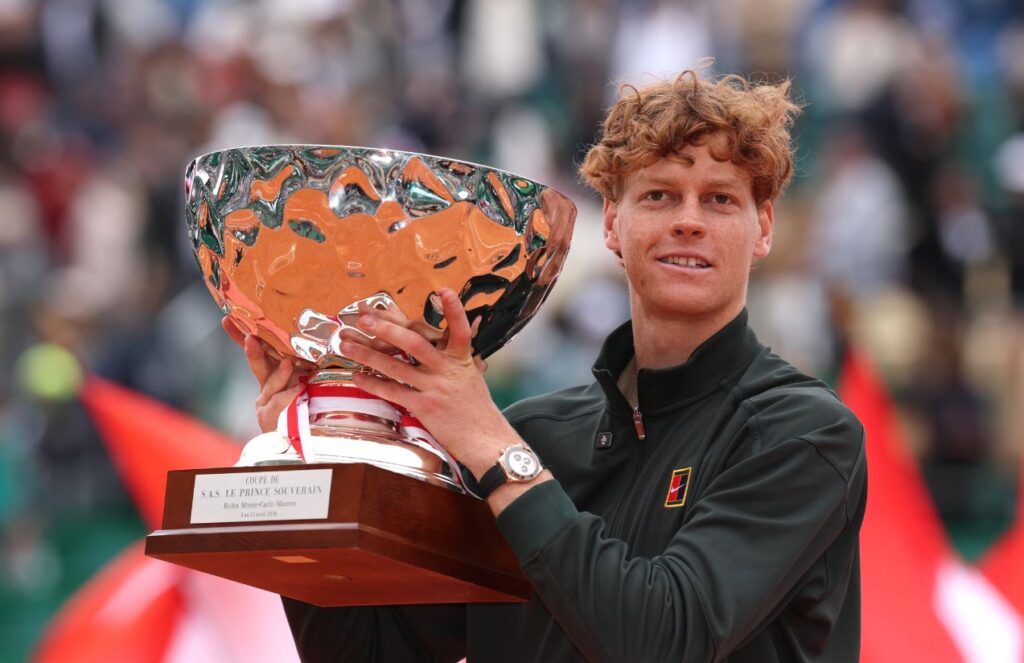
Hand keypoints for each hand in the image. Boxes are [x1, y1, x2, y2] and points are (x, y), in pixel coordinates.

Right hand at [221, 318, 304, 432]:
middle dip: (253, 352)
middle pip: (258, 365)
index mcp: (272, 373)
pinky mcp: (269, 418)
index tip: (227, 319)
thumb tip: (319, 338)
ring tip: (289, 365)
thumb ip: (306, 362)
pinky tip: (298, 390)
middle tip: (250, 339)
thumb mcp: (307, 378)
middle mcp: (265, 386)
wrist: (298, 439)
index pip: (256, 351)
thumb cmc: (308, 404)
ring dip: (279, 374)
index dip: (239, 335)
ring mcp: (265, 402)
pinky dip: (288, 397)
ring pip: (271, 385)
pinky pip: (280, 404)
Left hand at [340, 288, 517, 477]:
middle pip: (414, 343)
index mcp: (461, 359)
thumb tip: (444, 342)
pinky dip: (373, 383)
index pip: (460, 330)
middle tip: (364, 319)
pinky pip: (393, 392)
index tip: (442, 291)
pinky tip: (357, 375)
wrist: (485, 439)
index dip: (454, 310)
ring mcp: (435, 388)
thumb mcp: (471, 376)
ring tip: (348, 344)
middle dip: (386, 329)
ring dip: (368, 355)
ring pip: (396, 367)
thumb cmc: (476, 408)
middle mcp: (447, 370)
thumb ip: (456, 358)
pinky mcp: (424, 406)